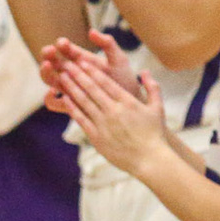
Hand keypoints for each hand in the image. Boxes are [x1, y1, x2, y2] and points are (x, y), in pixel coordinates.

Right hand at [39, 30, 134, 112]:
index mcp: (80, 59)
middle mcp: (71, 73)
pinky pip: (52, 104)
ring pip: (49, 80)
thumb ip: (107, 44)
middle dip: (48, 55)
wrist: (129, 100)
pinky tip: (53, 92)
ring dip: (45, 72)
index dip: (61, 45)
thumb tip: (91, 32)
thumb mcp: (118, 59)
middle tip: (49, 51)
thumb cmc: (124, 79)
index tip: (63, 43)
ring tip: (47, 66)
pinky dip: (48, 97)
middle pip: (52, 62)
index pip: (65, 49)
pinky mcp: (70, 105)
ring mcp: (69, 88)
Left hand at [56, 56, 167, 174]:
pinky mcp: (96, 137)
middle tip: (66, 64)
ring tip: (62, 77)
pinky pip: (81, 119)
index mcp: (127, 102)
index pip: (106, 82)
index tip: (82, 60)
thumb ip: (152, 88)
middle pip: (91, 88)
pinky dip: (72, 107)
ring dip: (71, 88)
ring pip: (83, 102)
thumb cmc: (154, 134)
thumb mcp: (157, 108)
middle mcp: (113, 111)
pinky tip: (65, 98)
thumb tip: (144, 71)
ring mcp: (103, 124)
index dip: (92, 70)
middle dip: (77, 74)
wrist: (149, 159)